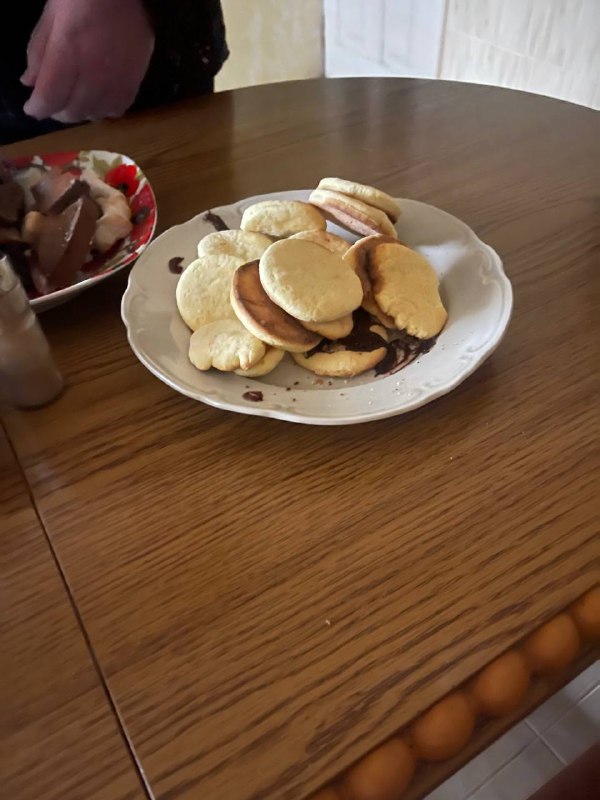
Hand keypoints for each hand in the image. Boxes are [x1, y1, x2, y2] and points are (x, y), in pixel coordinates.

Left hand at [22, 0, 154, 122]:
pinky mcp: (135, 81)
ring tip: (75, 101)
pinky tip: (98, 100)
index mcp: (68, 52)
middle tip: (53, 102)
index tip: (32, 108)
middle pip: (72, 111)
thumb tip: (30, 83)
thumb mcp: (51, 16)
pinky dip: (104, 110)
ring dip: (81, 112)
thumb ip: (38, 52)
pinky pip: (117, 109)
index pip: (50, 97)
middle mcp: (94, 73)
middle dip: (57, 111)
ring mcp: (117, 80)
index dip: (38, 108)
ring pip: (94, 114)